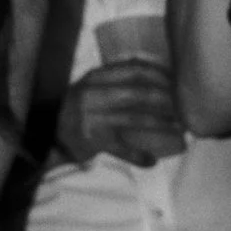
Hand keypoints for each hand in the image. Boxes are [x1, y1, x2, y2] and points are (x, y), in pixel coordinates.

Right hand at [55, 61, 185, 166]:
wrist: (48, 133)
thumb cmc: (78, 109)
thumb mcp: (92, 88)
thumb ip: (116, 80)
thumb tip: (154, 74)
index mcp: (94, 78)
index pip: (133, 70)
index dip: (159, 75)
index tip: (177, 82)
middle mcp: (92, 94)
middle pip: (137, 93)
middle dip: (165, 100)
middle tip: (182, 107)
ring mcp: (91, 117)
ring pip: (134, 118)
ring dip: (160, 124)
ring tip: (178, 128)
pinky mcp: (91, 140)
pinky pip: (121, 148)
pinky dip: (138, 156)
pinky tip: (152, 161)